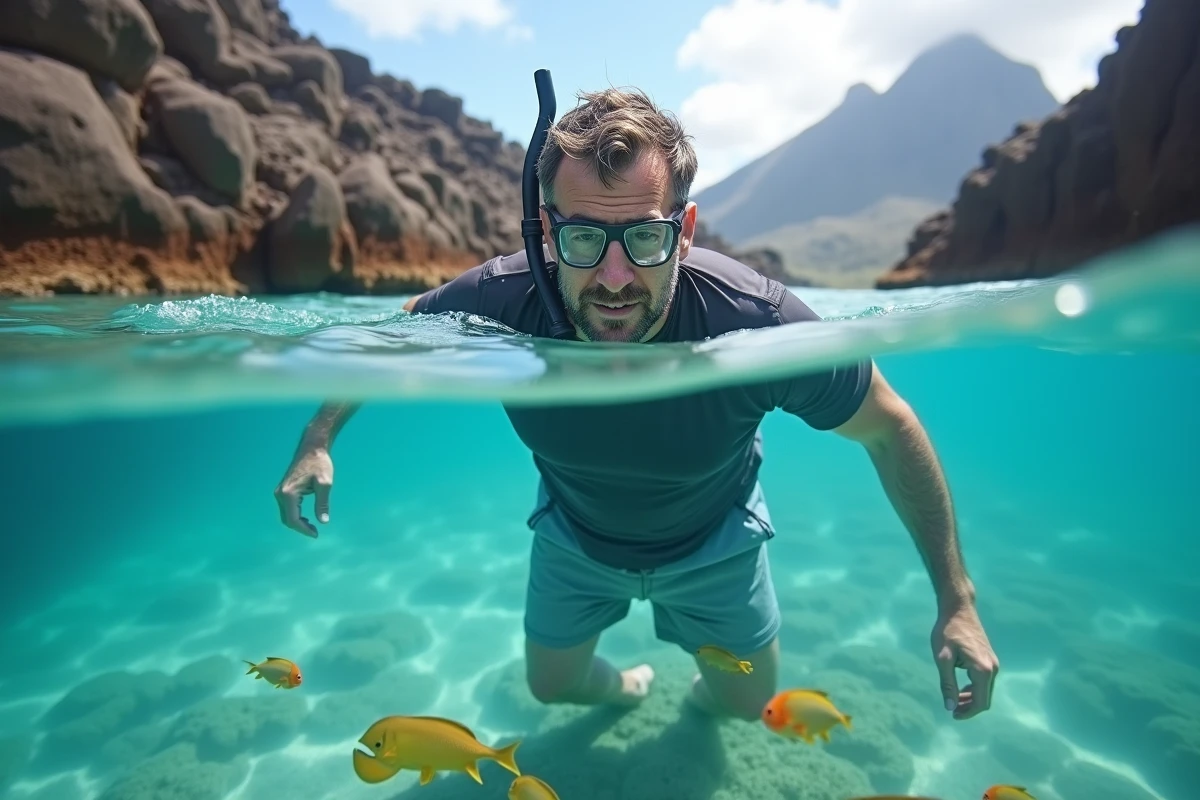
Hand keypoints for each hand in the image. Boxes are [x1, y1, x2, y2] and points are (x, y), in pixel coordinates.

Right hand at [274, 445, 333, 537]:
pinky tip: (306, 518)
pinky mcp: (283, 490)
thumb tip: (323, 522)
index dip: (304, 530)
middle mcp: (280, 493)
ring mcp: (280, 491)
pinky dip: (295, 516)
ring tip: (312, 527)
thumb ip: (322, 503)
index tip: (316, 534)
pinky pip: (286, 508)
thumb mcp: (325, 484)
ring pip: (285, 515)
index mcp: (289, 493)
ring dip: (297, 523)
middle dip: (300, 528)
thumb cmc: (320, 463)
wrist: (312, 448)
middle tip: (315, 532)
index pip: (293, 519)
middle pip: (287, 519)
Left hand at [931, 601, 998, 719]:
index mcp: (982, 670)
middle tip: (952, 711)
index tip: (953, 716)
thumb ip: (947, 684)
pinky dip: (974, 688)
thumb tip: (949, 707)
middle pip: (985, 698)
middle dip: (969, 708)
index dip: (968, 713)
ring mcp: (993, 663)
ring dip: (971, 699)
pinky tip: (960, 688)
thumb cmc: (947, 631)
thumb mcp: (942, 658)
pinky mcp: (989, 658)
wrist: (958, 609)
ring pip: (985, 690)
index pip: (980, 702)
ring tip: (954, 701)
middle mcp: (992, 668)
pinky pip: (984, 681)